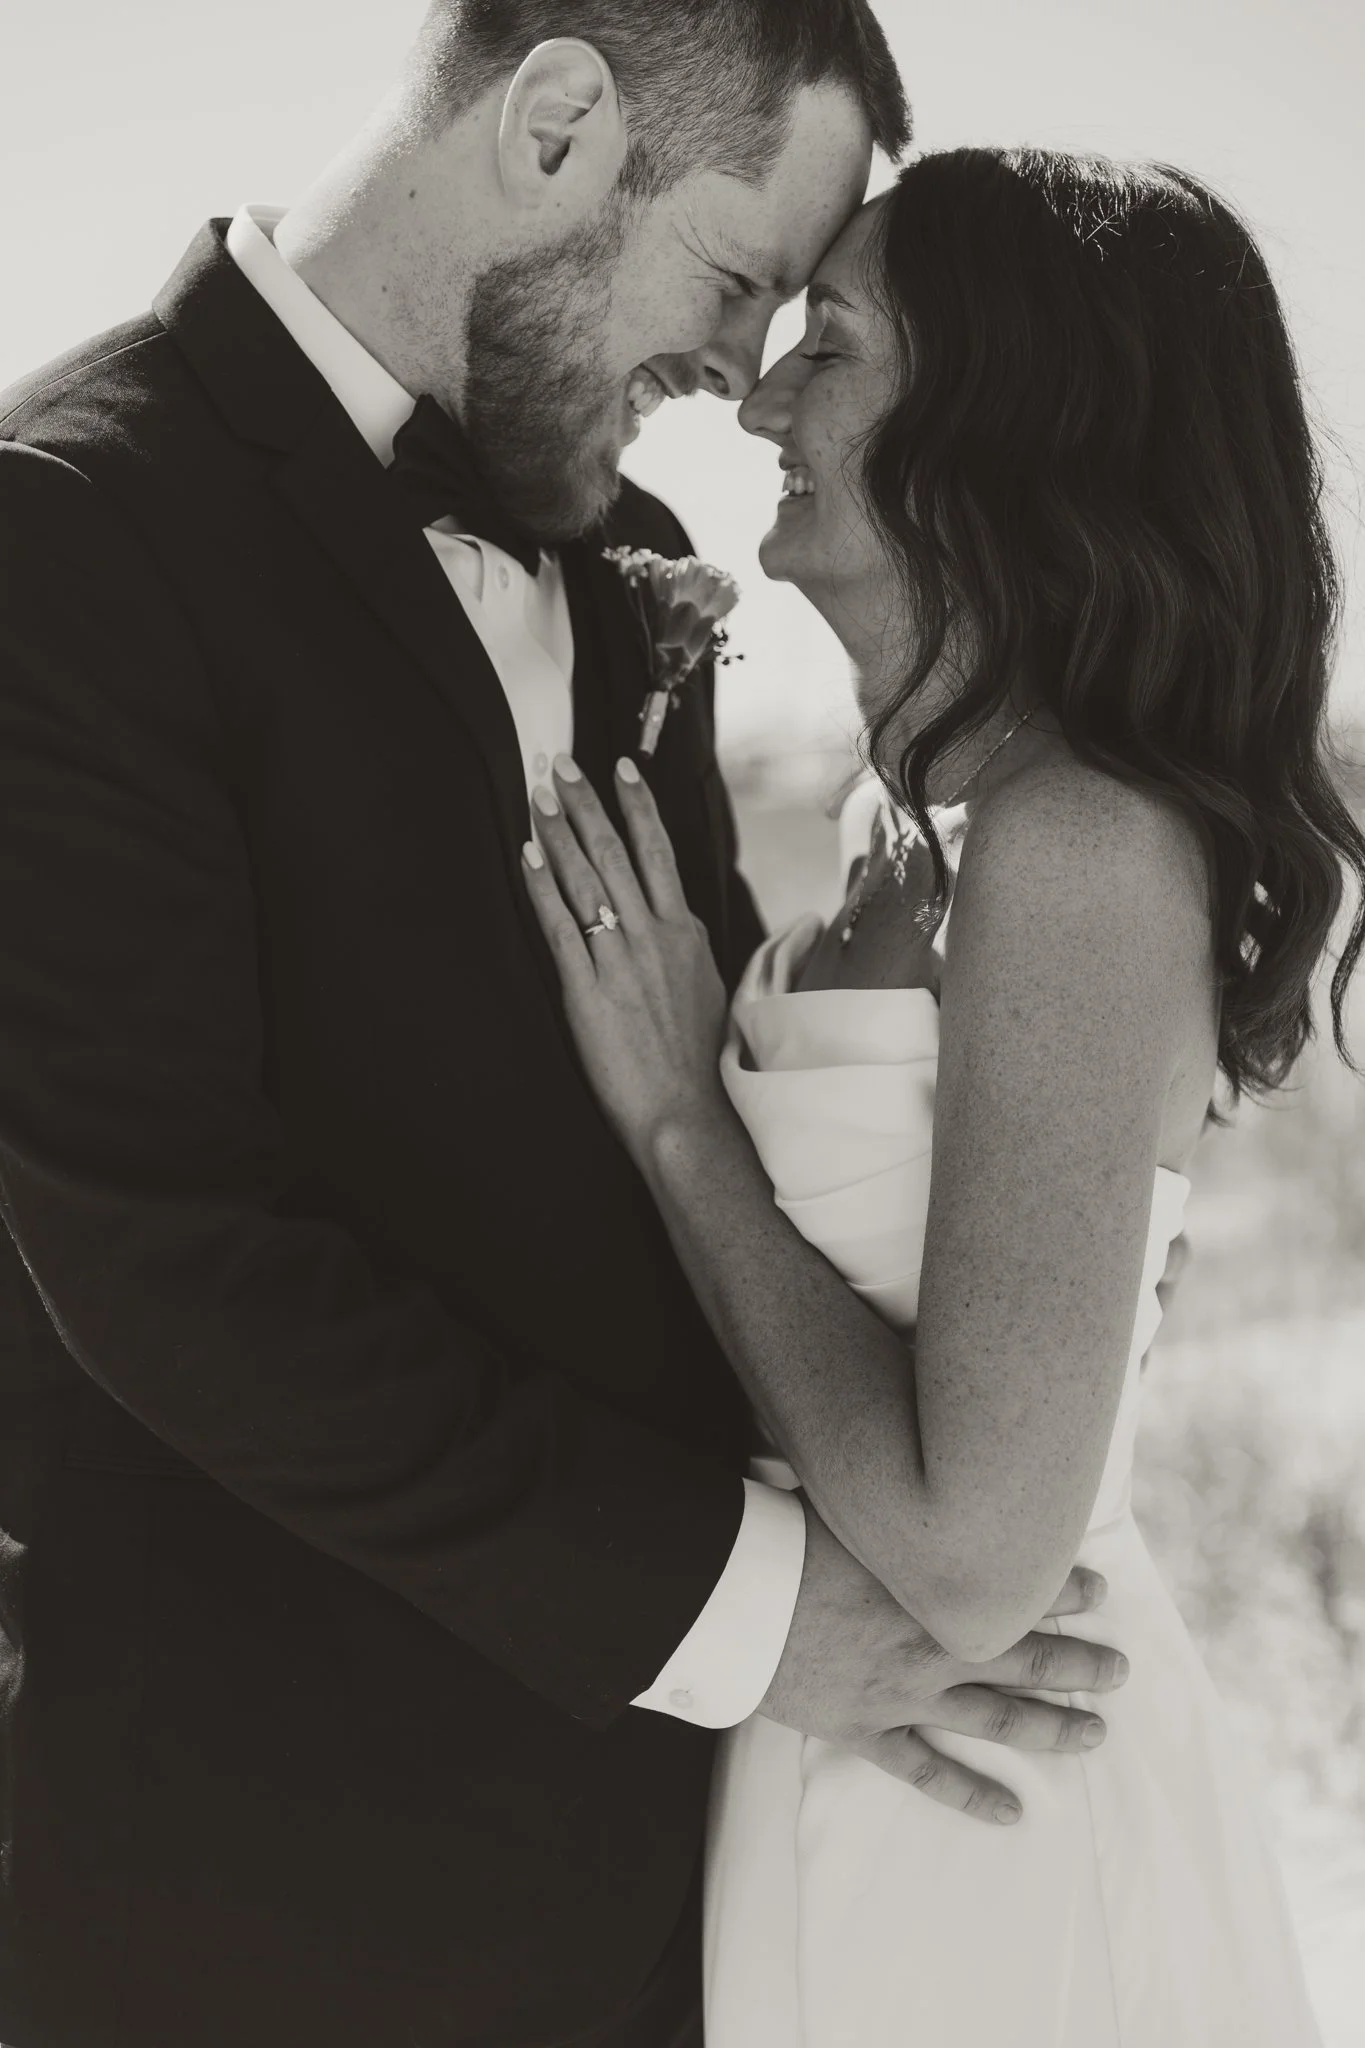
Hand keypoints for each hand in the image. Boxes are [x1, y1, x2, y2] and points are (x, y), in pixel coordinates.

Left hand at [522, 755, 730, 1163]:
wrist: (688, 1113)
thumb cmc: (700, 1062)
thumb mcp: (714, 990)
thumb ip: (694, 948)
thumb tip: (689, 922)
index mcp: (687, 933)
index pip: (658, 854)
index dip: (637, 807)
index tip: (621, 769)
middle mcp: (656, 937)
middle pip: (616, 852)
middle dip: (587, 802)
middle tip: (562, 763)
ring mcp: (622, 961)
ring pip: (587, 879)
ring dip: (559, 831)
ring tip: (539, 793)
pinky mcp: (589, 991)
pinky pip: (560, 926)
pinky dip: (542, 887)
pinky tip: (526, 855)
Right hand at [763, 1500, 1126, 1824]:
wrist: (735, 1601)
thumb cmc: (787, 1539)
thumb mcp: (848, 1499)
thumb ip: (889, 1488)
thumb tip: (908, 1446)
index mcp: (934, 1587)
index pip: (1019, 1588)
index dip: (1064, 1587)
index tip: (1100, 1588)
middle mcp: (933, 1645)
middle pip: (1026, 1657)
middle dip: (1080, 1663)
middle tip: (1121, 1669)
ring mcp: (904, 1694)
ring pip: (997, 1719)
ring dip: (1052, 1728)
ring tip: (1096, 1734)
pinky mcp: (868, 1730)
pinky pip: (929, 1772)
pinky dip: (971, 1794)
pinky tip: (1012, 1814)